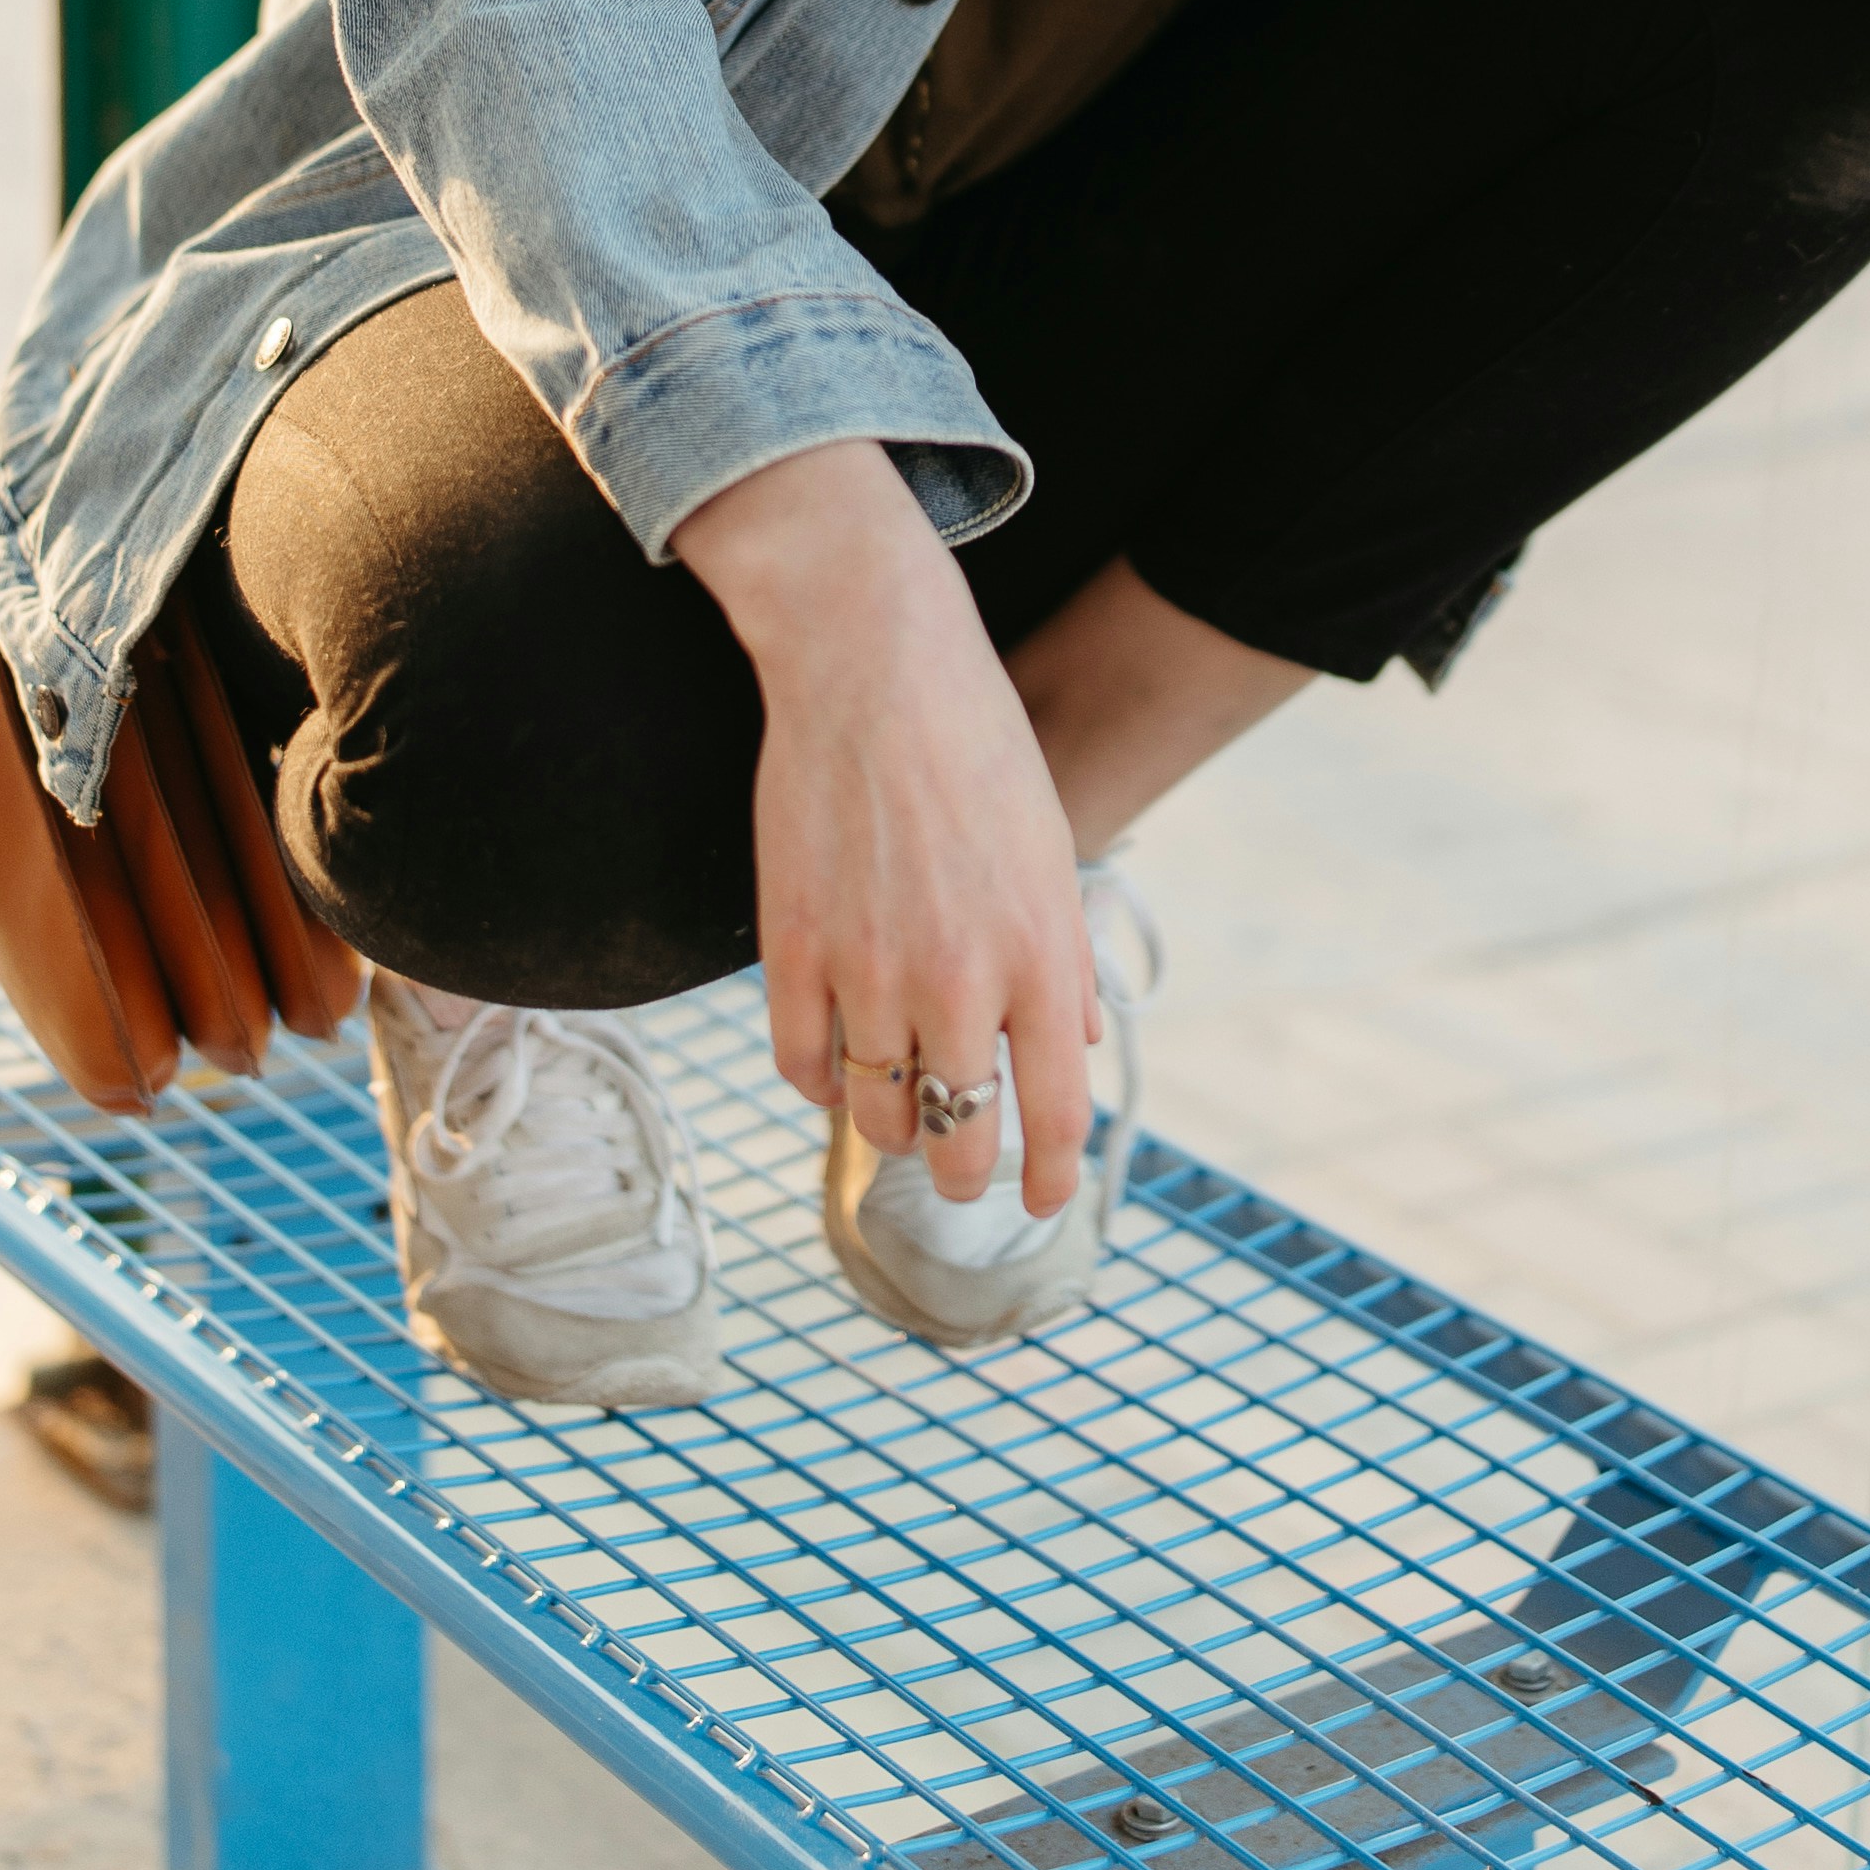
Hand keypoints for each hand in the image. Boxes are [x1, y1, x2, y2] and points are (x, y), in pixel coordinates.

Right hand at [672, 442, 1098, 1211]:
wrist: (873, 667)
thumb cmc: (977, 749)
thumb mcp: (1052, 852)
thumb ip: (1063, 961)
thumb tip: (1078, 1048)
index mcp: (1039, 955)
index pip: (1054, 1111)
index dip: (1052, 1177)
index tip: (1047, 1202)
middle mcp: (958, 980)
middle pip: (959, 1140)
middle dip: (965, 1175)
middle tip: (964, 1172)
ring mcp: (868, 970)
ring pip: (876, 1116)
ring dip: (893, 1133)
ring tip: (903, 1115)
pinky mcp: (791, 949)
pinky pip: (800, 1066)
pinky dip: (822, 1083)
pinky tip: (839, 1066)